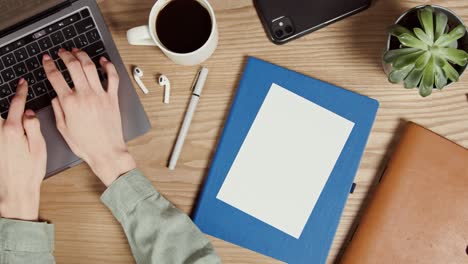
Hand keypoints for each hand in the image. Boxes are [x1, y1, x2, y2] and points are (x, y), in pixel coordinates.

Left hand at [0, 79, 46, 220]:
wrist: (14, 191)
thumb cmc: (30, 172)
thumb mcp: (39, 147)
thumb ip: (33, 126)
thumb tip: (29, 112)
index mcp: (12, 130)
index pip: (16, 104)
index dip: (20, 92)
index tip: (22, 83)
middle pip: (0, 111)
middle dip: (6, 101)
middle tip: (11, 93)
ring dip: (3, 114)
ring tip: (10, 110)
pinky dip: (1, 124)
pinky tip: (6, 125)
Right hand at [42, 49, 135, 186]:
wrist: (106, 151)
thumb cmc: (86, 144)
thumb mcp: (63, 128)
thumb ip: (58, 109)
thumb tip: (56, 96)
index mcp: (70, 103)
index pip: (56, 77)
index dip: (49, 65)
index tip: (47, 59)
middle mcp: (85, 96)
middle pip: (74, 66)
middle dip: (65, 55)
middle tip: (62, 52)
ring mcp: (101, 95)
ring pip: (91, 67)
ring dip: (83, 56)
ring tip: (78, 52)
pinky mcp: (113, 98)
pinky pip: (112, 77)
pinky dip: (108, 66)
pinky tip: (103, 61)